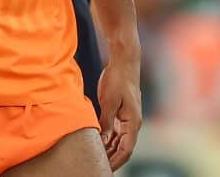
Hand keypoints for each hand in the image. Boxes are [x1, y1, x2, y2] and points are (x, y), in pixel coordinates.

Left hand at [97, 50, 141, 170]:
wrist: (124, 62)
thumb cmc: (118, 79)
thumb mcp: (109, 100)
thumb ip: (106, 120)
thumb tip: (102, 137)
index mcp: (133, 123)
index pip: (126, 150)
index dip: (116, 161)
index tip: (105, 169)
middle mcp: (133, 123)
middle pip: (123, 148)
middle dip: (112, 158)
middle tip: (98, 166)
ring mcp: (127, 118)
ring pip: (119, 140)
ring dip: (108, 149)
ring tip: (96, 158)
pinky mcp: (121, 112)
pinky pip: (115, 130)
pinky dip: (107, 138)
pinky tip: (97, 142)